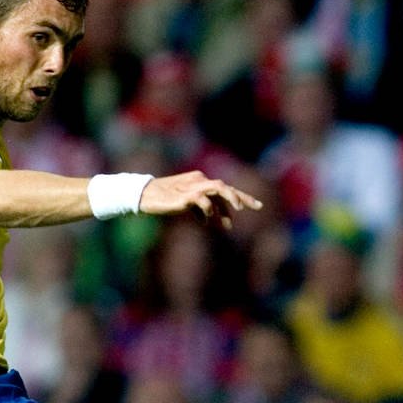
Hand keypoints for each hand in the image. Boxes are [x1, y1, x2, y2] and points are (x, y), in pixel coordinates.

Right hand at [139, 171, 262, 229]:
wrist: (145, 195)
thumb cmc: (164, 200)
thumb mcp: (186, 205)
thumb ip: (200, 210)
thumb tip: (211, 220)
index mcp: (201, 181)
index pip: (224, 189)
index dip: (240, 197)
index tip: (256, 206)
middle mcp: (200, 181)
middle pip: (225, 187)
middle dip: (242, 197)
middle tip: (257, 207)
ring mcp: (193, 187)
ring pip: (218, 187)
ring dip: (230, 198)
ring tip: (239, 210)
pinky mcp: (185, 195)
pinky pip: (202, 201)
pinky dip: (208, 211)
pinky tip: (208, 221)